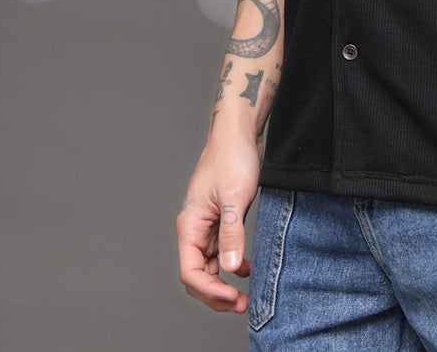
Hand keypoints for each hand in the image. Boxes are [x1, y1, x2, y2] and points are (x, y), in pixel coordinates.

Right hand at [176, 129, 261, 312]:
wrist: (240, 131)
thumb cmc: (233, 156)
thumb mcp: (234, 195)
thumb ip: (231, 233)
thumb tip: (229, 269)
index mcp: (190, 225)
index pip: (191, 272)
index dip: (210, 292)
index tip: (233, 298)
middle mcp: (194, 229)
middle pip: (198, 276)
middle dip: (216, 295)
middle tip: (242, 305)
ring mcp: (208, 226)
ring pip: (210, 267)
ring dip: (224, 284)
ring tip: (246, 295)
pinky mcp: (221, 220)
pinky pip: (221, 253)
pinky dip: (232, 265)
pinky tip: (247, 268)